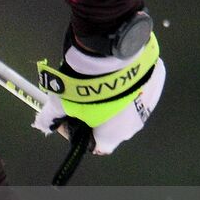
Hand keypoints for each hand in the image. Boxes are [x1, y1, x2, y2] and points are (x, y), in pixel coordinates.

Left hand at [31, 22, 164, 154]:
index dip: (80, 134)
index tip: (71, 119)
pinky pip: (140, 87)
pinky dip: (128, 82)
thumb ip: (52, 117)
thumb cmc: (87, 86)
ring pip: (128, 105)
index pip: (95, 145)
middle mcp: (135, 126)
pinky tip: (115, 70)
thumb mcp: (61, 102)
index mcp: (112, 136)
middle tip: (83, 96)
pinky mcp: (156, 82)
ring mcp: (149, 104)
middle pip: (112, 125)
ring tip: (99, 80)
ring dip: (115, 98)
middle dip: (97, 114)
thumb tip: (43, 125)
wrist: (113, 54)